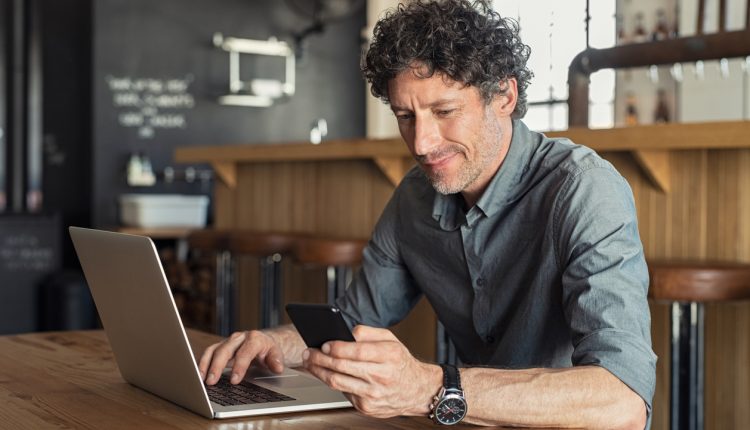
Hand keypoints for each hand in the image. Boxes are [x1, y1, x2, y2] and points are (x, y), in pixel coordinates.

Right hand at [198, 330, 283, 384]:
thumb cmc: (268, 349)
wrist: (263, 341)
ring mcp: (228, 341)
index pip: (245, 352)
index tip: (235, 380)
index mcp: (254, 339)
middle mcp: (239, 338)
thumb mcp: (276, 354)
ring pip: (214, 350)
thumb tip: (277, 367)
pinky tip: (199, 375)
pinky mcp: (220, 346)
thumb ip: (276, 360)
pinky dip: (202, 363)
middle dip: (217, 366)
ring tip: (201, 379)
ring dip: (206, 364)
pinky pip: (209, 353)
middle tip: (212, 381)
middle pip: (225, 350)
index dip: (239, 366)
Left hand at [302, 325, 441, 417]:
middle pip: (342, 367)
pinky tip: (324, 374)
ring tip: (310, 363)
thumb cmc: (400, 363)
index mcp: (388, 356)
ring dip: (319, 371)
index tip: (323, 344)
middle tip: (308, 352)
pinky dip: (331, 382)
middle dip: (320, 359)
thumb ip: (369, 332)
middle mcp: (381, 376)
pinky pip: (343, 392)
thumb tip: (347, 332)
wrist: (416, 391)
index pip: (356, 351)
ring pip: (337, 382)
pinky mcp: (366, 407)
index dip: (336, 347)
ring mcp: (373, 394)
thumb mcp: (391, 340)